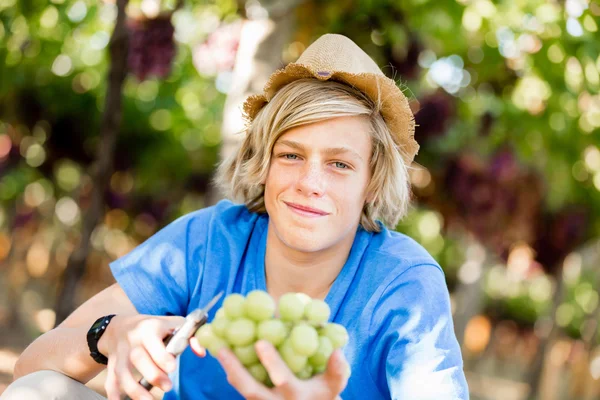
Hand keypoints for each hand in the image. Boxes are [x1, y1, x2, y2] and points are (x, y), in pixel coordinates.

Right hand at [101, 314, 202, 399]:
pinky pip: (110, 382)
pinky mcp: (111, 366)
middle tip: (167, 387)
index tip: (172, 368)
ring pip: (122, 373)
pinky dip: (114, 394)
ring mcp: (120, 354)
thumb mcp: (171, 324)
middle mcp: (132, 341)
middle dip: (152, 374)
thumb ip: (189, 336)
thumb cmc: (153, 327)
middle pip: (137, 358)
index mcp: (149, 328)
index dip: (161, 355)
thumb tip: (201, 352)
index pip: (153, 341)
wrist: (119, 326)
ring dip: (135, 390)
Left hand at [217, 340, 348, 399]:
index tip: (260, 343)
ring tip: (219, 349)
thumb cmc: (323, 397)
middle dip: (237, 370)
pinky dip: (234, 373)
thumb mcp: (333, 386)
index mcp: (295, 396)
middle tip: (223, 350)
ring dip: (230, 371)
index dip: (271, 362)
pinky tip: (226, 357)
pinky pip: (243, 389)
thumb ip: (337, 370)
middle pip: (251, 390)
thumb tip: (337, 351)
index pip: (282, 379)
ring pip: (243, 391)